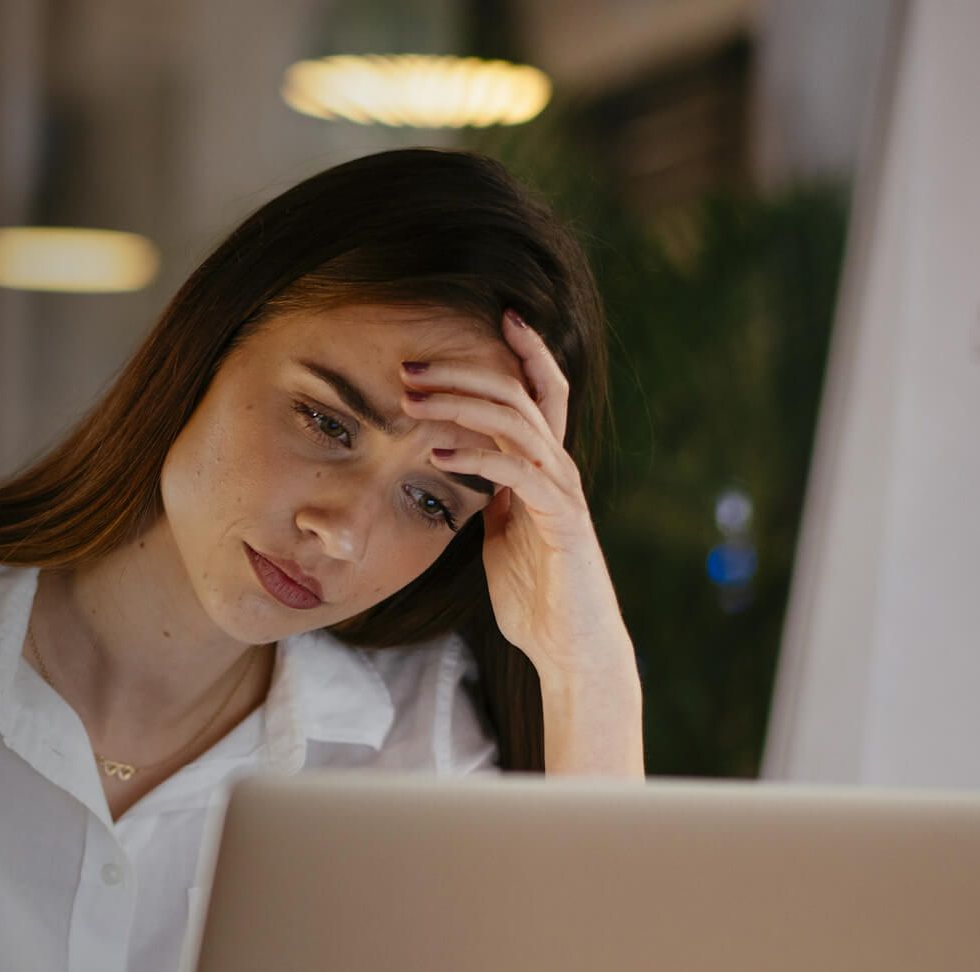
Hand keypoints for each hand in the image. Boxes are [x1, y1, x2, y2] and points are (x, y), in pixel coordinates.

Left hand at [399, 309, 632, 683]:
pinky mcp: (562, 523)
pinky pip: (520, 476)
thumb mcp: (501, 532)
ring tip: (412, 400)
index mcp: (544, 466)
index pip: (539, 392)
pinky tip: (437, 455)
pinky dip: (477, 459)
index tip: (497, 315)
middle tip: (410, 367)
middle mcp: (559, 469)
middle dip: (465, 372)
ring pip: (518, 425)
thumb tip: (459, 464)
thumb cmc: (535, 593)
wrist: (569, 649)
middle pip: (519, 394)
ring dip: (460, 406)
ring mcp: (564, 493)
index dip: (524, 351)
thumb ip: (490, 494)